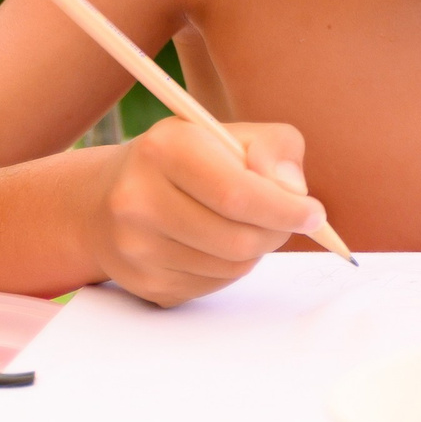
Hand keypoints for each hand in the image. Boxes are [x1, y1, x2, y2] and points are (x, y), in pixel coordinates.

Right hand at [77, 117, 323, 306]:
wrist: (106, 197)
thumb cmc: (188, 158)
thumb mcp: (231, 134)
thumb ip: (276, 148)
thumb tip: (294, 190)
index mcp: (165, 150)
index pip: (236, 193)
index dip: (285, 208)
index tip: (314, 214)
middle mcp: (138, 199)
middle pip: (237, 238)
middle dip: (277, 232)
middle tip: (290, 220)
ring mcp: (135, 247)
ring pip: (230, 267)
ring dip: (256, 250)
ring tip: (247, 224)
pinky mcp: (142, 283)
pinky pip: (212, 287)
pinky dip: (231, 268)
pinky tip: (216, 243)